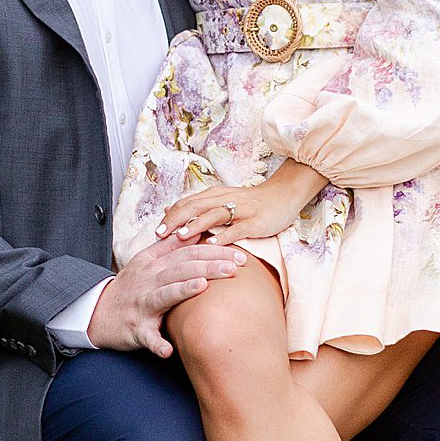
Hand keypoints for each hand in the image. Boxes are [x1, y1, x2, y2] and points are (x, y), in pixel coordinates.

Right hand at [88, 235, 247, 358]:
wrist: (98, 313)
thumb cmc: (131, 287)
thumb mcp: (147, 261)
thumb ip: (171, 247)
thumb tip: (198, 231)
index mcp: (154, 264)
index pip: (187, 252)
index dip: (213, 252)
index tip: (239, 255)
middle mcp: (149, 281)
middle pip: (180, 269)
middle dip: (208, 266)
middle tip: (234, 267)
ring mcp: (142, 305)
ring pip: (164, 295)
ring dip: (182, 290)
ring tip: (203, 286)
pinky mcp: (136, 330)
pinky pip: (147, 337)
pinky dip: (157, 343)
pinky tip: (168, 350)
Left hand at [157, 161, 325, 245]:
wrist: (283, 195)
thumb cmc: (251, 202)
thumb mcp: (221, 200)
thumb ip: (197, 206)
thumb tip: (169, 211)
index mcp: (214, 195)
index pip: (187, 203)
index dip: (171, 216)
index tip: (156, 232)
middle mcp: (224, 199)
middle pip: (195, 207)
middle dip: (176, 221)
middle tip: (160, 235)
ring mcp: (240, 210)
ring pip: (213, 215)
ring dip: (196, 225)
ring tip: (180, 237)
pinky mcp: (255, 221)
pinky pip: (237, 228)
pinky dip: (224, 236)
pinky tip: (213, 244)